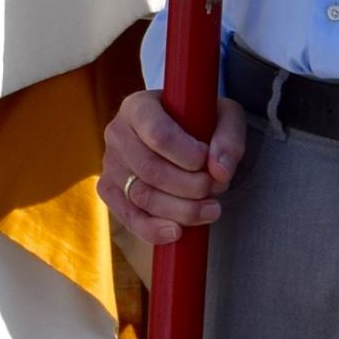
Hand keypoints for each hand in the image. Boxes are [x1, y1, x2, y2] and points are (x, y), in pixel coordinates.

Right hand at [99, 87, 247, 249]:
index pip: (158, 134)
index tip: (208, 162)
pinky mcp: (109, 191)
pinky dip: (153, 230)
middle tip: (218, 188)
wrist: (179, 135)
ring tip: (211, 209)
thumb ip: (229, 137)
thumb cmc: (200, 122)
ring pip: (141, 196)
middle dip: (190, 186)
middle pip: (150, 169)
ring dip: (181, 210)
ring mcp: (110, 164)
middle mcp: (117, 133)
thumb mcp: (223, 116)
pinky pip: (128, 217)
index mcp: (138, 106)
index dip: (186, 155)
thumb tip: (220, 171)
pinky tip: (177, 232)